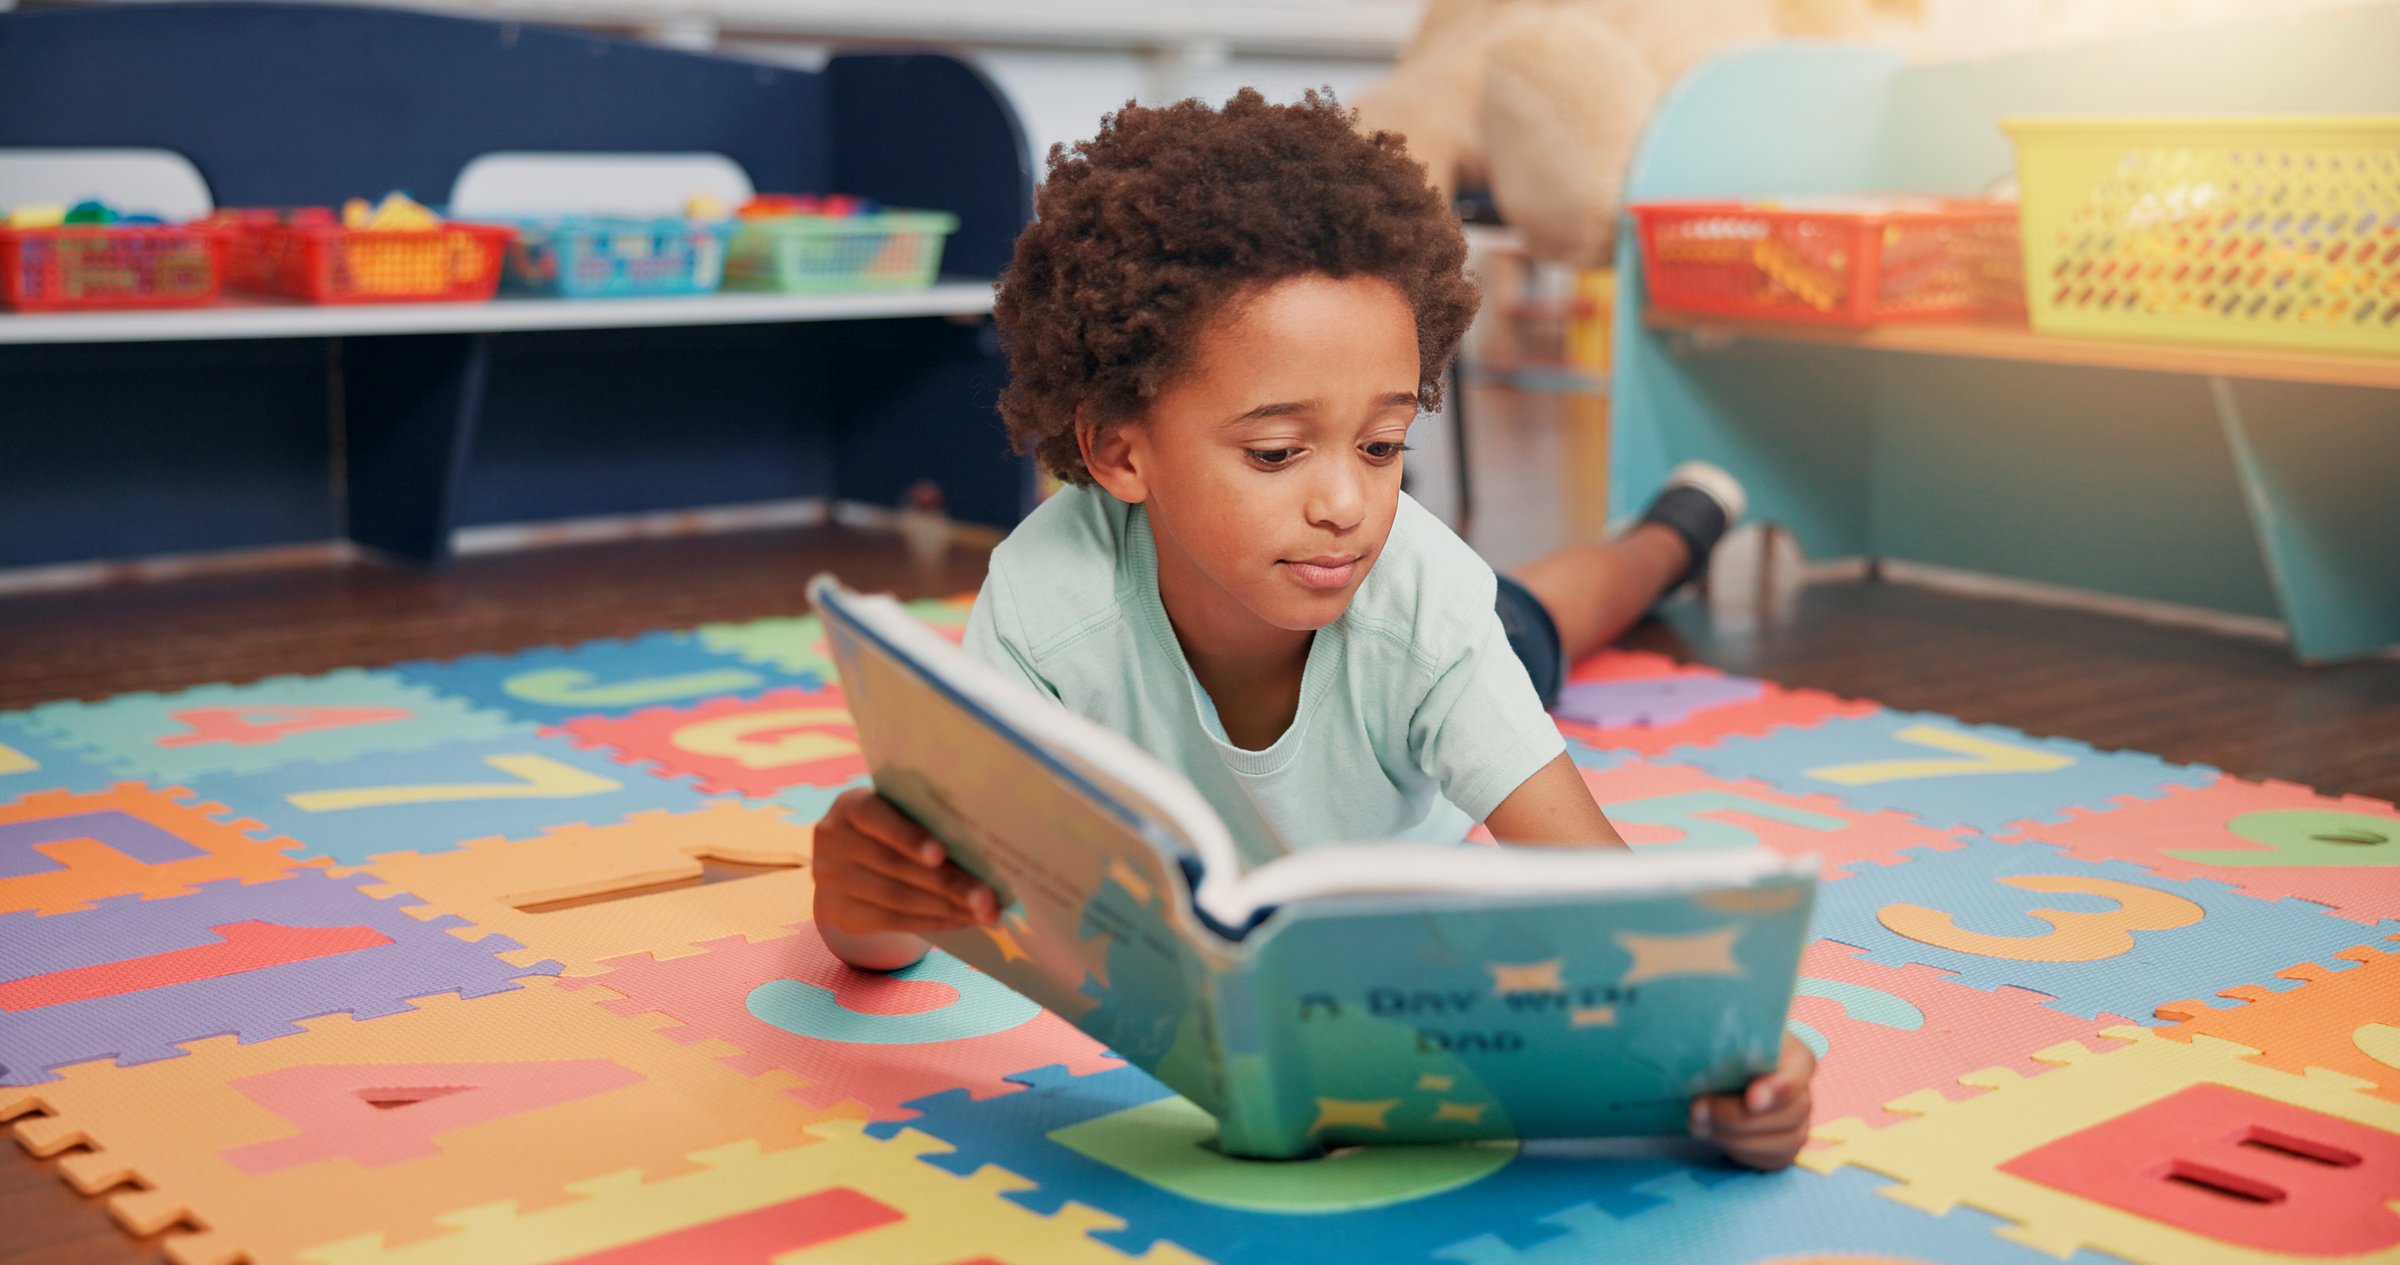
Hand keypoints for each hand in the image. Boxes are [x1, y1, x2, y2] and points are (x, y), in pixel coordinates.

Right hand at [811, 787, 998, 941]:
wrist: (845, 859)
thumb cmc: (890, 826)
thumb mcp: (896, 811)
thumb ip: (925, 820)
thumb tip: (982, 849)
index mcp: (850, 806)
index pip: (875, 817)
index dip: (908, 837)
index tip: (941, 854)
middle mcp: (834, 842)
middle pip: (895, 866)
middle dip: (948, 884)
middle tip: (989, 899)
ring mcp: (832, 882)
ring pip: (898, 899)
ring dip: (947, 909)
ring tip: (986, 914)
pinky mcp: (842, 914)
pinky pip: (893, 922)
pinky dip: (933, 922)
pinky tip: (962, 921)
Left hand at [1689, 1032, 1814, 1170]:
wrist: (1721, 1073)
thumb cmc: (1724, 1049)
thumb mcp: (1727, 1037)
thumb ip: (1726, 1039)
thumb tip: (1703, 1039)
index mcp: (1797, 1058)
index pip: (1800, 1072)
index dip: (1778, 1088)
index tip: (1751, 1099)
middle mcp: (1804, 1093)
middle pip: (1789, 1113)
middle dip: (1738, 1117)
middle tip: (1697, 1108)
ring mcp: (1798, 1124)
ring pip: (1782, 1141)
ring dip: (1733, 1137)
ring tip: (1696, 1124)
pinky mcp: (1784, 1149)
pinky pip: (1771, 1160)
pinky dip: (1739, 1152)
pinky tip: (1711, 1136)